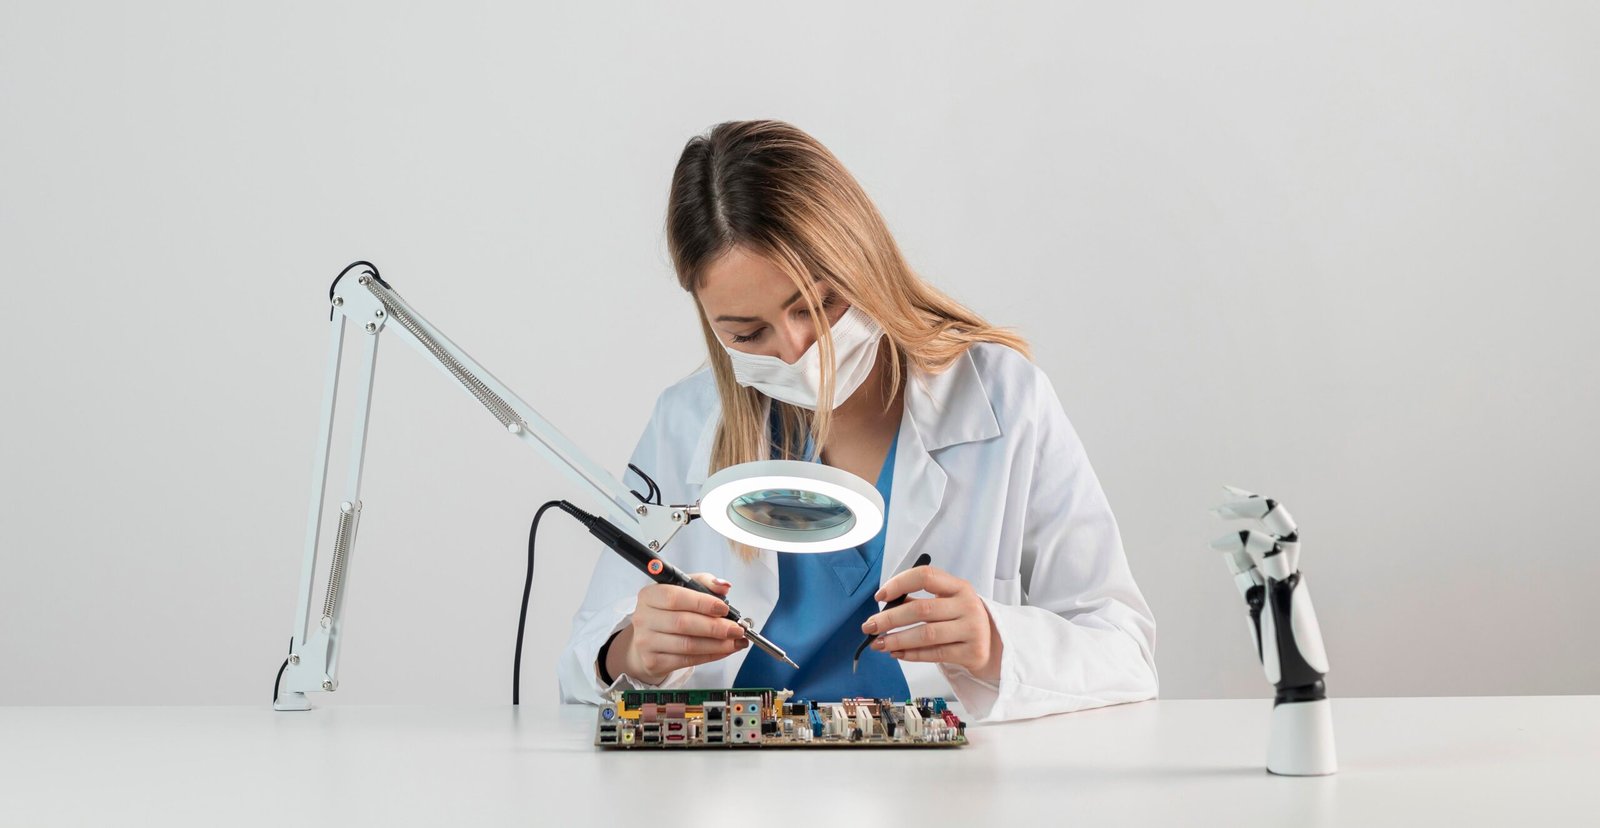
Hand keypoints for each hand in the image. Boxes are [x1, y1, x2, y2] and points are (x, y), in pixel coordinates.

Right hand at [605, 572, 747, 684]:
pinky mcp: (653, 662)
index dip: (703, 603)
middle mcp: (643, 618)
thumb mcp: (683, 589)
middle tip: (736, 628)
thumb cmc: (669, 611)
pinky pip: (688, 661)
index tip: (724, 608)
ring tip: (736, 641)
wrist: (648, 639)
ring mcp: (646, 642)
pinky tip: (725, 650)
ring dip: (717, 644)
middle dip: (715, 627)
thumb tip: (724, 586)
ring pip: (688, 645)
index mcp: (649, 595)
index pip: (675, 597)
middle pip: (683, 623)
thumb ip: (704, 583)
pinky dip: (711, 655)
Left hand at [862, 565, 1001, 680]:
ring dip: (897, 640)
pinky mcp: (972, 652)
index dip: (899, 583)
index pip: (925, 576)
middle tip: (868, 626)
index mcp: (959, 586)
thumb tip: (883, 607)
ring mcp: (972, 629)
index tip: (879, 596)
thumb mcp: (947, 602)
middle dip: (889, 619)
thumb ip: (919, 601)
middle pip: (921, 609)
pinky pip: (935, 654)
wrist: (995, 644)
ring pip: (926, 634)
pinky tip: (897, 654)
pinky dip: (911, 655)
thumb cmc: (961, 620)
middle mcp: (967, 605)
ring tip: (878, 644)